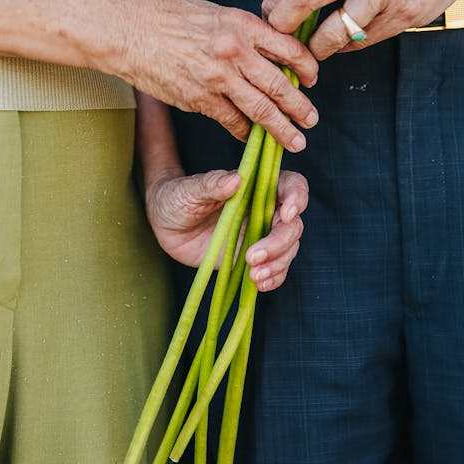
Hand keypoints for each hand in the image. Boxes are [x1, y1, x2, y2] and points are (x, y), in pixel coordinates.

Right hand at [107, 0, 318, 151]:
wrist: (128, 32)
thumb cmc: (167, 18)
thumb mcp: (214, 12)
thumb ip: (244, 31)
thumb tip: (270, 50)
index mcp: (242, 24)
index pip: (289, 48)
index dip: (306, 67)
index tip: (312, 79)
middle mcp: (235, 51)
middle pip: (280, 85)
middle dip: (300, 107)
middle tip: (311, 120)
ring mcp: (218, 78)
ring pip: (261, 109)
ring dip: (282, 128)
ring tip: (295, 140)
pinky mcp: (200, 100)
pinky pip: (232, 121)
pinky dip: (245, 131)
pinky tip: (251, 137)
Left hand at [146, 168, 307, 290]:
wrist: (165, 224)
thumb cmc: (177, 198)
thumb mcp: (189, 189)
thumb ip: (212, 184)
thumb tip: (236, 179)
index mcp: (256, 186)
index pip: (291, 185)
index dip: (297, 198)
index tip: (286, 215)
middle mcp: (265, 210)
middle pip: (292, 224)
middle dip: (279, 242)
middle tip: (252, 256)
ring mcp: (261, 235)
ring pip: (288, 248)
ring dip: (277, 263)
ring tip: (253, 274)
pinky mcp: (253, 258)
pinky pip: (275, 269)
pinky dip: (273, 278)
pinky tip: (259, 284)